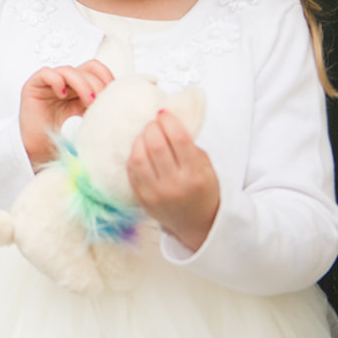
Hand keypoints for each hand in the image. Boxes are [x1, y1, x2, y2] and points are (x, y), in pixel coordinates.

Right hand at [19, 60, 114, 168]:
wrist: (38, 152)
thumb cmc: (60, 139)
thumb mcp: (86, 122)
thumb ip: (98, 111)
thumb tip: (119, 105)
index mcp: (78, 89)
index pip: (94, 69)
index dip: (105, 76)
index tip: (112, 92)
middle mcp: (65, 83)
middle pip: (85, 69)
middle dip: (96, 84)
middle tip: (99, 101)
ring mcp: (49, 83)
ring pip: (68, 70)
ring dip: (81, 83)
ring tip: (86, 101)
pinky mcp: (34, 86)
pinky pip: (46, 73)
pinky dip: (56, 80)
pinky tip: (62, 94)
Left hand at [128, 111, 219, 250]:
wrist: (199, 224)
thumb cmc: (203, 189)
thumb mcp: (206, 167)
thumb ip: (189, 146)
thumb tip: (167, 119)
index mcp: (195, 174)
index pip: (179, 140)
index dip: (168, 121)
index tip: (163, 112)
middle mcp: (175, 185)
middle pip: (156, 146)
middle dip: (152, 128)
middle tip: (153, 123)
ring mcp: (156, 193)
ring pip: (139, 157)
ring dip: (139, 140)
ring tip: (145, 135)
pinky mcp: (143, 198)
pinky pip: (131, 170)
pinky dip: (133, 155)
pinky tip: (139, 150)